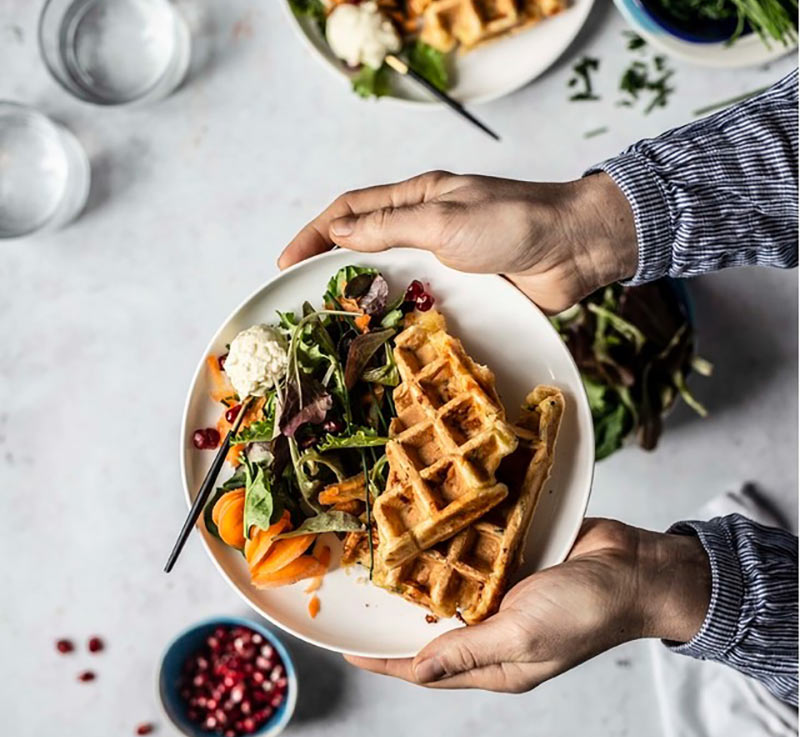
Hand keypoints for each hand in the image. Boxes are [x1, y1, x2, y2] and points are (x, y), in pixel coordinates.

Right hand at [278, 171, 637, 313]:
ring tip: (337, 325)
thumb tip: (339, 233)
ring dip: (365, 296)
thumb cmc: (515, 221)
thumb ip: (391, 226)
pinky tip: (387, 337)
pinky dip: (401, 317)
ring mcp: (445, 260)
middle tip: (304, 300)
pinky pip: (423, 302)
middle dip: (332, 268)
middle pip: (366, 245)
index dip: (314, 234)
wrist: (575, 248)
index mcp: (417, 198)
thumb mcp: (444, 219)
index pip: (351, 211)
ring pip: (392, 278)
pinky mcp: (465, 288)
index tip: (286, 262)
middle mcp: (426, 227)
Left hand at [345, 518, 709, 691]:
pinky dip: (452, 549)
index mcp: (497, 663)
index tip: (348, 651)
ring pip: (451, 592)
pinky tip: (428, 531)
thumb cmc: (584, 610)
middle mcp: (495, 631)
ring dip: (422, 578)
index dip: (386, 662)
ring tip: (382, 560)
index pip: (428, 670)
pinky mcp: (514, 563)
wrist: (634, 567)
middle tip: (358, 597)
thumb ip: (468, 651)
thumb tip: (417, 671)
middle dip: (397, 618)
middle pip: (434, 630)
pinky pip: (474, 559)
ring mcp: (504, 595)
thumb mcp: (522, 636)